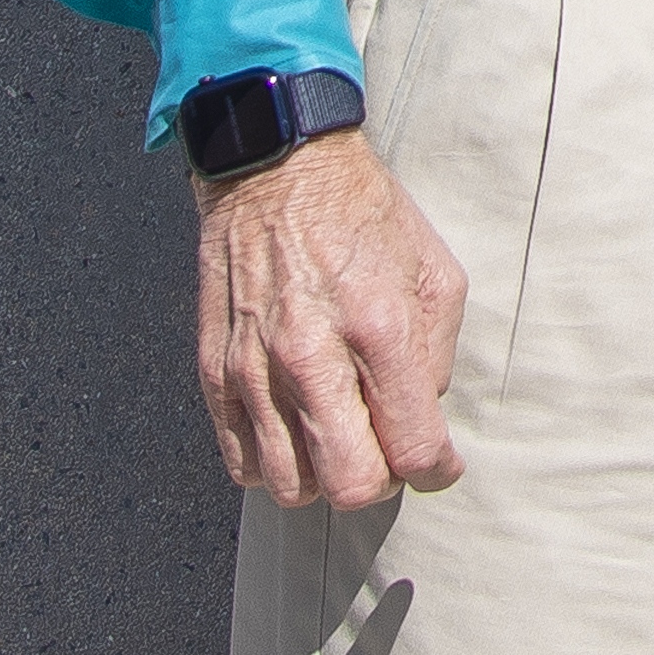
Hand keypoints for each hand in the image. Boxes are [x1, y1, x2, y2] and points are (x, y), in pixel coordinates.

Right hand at [193, 129, 466, 510]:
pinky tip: (297, 429)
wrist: (278, 167)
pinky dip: (275, 464)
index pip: (411, 446)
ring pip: (291, 487)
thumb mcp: (433, 267)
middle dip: (379, 482)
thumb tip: (422, 416)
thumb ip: (436, 353)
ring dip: (324, 477)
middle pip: (348, 486)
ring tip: (340, 438)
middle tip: (387, 450)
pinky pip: (242, 464)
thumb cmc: (363, 213)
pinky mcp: (214, 373)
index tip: (439, 463)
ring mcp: (255, 368)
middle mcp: (311, 355)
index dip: (436, 470)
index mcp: (377, 326)